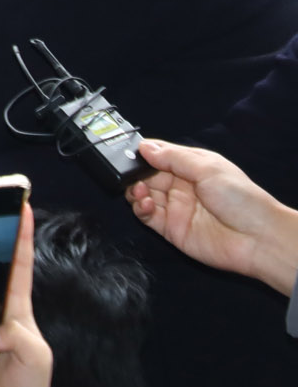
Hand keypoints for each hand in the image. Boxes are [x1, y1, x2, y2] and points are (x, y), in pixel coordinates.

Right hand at [128, 140, 297, 295]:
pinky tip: (145, 204)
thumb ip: (173, 157)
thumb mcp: (207, 168)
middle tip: (129, 173)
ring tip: (139, 191)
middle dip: (135, 173)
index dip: (144, 154)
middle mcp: (182, 186)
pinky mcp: (171, 229)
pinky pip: (147, 217)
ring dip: (135, 190)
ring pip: (143, 195)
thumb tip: (145, 147)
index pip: (160, 156)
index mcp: (193, 167)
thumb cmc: (242, 199)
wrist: (258, 239)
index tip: (129, 153)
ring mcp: (176, 208)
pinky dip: (140, 209)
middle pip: (147, 175)